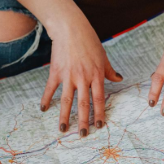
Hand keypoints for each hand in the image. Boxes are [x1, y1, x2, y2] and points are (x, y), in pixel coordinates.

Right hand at [42, 22, 121, 137]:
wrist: (70, 28)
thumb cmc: (89, 41)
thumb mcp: (103, 56)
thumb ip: (109, 70)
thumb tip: (119, 79)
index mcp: (96, 75)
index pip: (99, 99)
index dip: (99, 113)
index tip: (99, 126)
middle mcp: (83, 78)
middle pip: (83, 104)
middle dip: (84, 121)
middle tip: (83, 134)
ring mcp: (69, 76)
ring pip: (67, 100)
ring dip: (65, 116)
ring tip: (63, 129)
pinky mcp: (56, 72)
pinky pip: (51, 89)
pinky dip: (47, 99)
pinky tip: (44, 109)